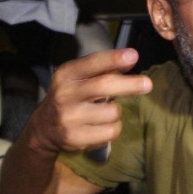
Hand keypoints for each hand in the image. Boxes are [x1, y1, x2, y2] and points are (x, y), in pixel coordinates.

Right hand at [26, 48, 151, 155]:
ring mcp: (69, 118)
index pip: (92, 63)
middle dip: (130, 84)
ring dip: (117, 112)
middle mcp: (65, 94)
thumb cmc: (70, 97)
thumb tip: (131, 58)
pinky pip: (111, 132)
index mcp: (66, 75)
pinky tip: (102, 126)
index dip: (114, 59)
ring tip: (105, 112)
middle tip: (148, 84)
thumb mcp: (78, 78)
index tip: (133, 55)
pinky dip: (113, 128)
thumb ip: (102, 68)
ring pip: (112, 112)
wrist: (44, 128)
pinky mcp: (76, 138)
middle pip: (104, 86)